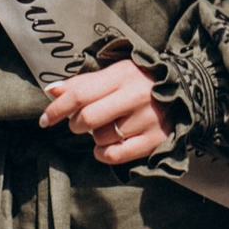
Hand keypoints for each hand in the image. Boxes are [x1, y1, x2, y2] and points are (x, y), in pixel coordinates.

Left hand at [39, 56, 170, 165]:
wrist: (185, 88)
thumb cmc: (139, 80)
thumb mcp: (114, 73)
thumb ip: (83, 82)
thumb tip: (51, 90)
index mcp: (122, 75)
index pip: (80, 94)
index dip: (56, 109)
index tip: (44, 121)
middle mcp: (135, 96)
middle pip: (88, 119)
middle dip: (76, 124)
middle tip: (79, 123)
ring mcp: (146, 119)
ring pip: (102, 138)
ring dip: (94, 137)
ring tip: (105, 127)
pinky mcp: (154, 139)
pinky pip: (116, 155)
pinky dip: (103, 154)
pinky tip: (105, 146)